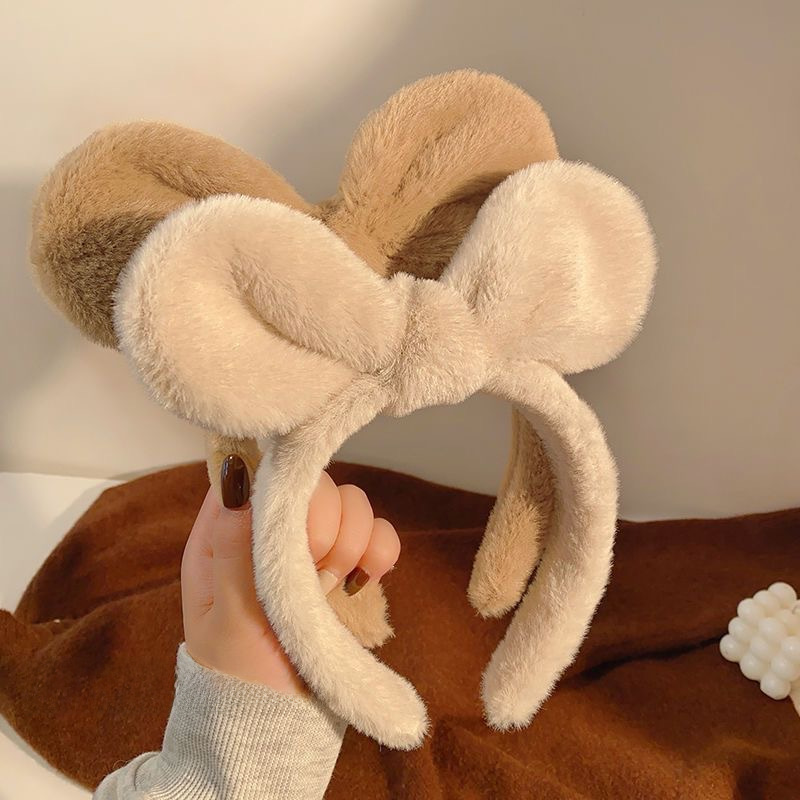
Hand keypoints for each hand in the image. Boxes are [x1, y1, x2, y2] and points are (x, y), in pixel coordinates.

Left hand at [181, 455, 400, 694]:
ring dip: (351, 543)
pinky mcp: (346, 567)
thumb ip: (234, 547)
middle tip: (314, 574)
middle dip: (323, 527)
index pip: (258, 474)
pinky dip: (379, 550)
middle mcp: (270, 533)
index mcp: (226, 537)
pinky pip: (377, 533)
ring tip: (332, 588)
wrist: (280, 729)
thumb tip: (235, 476)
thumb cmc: (240, 678)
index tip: (294, 535)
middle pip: (313, 484)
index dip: (285, 494)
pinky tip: (363, 582)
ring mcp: (311, 549)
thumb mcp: (227, 619)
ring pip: (350, 502)